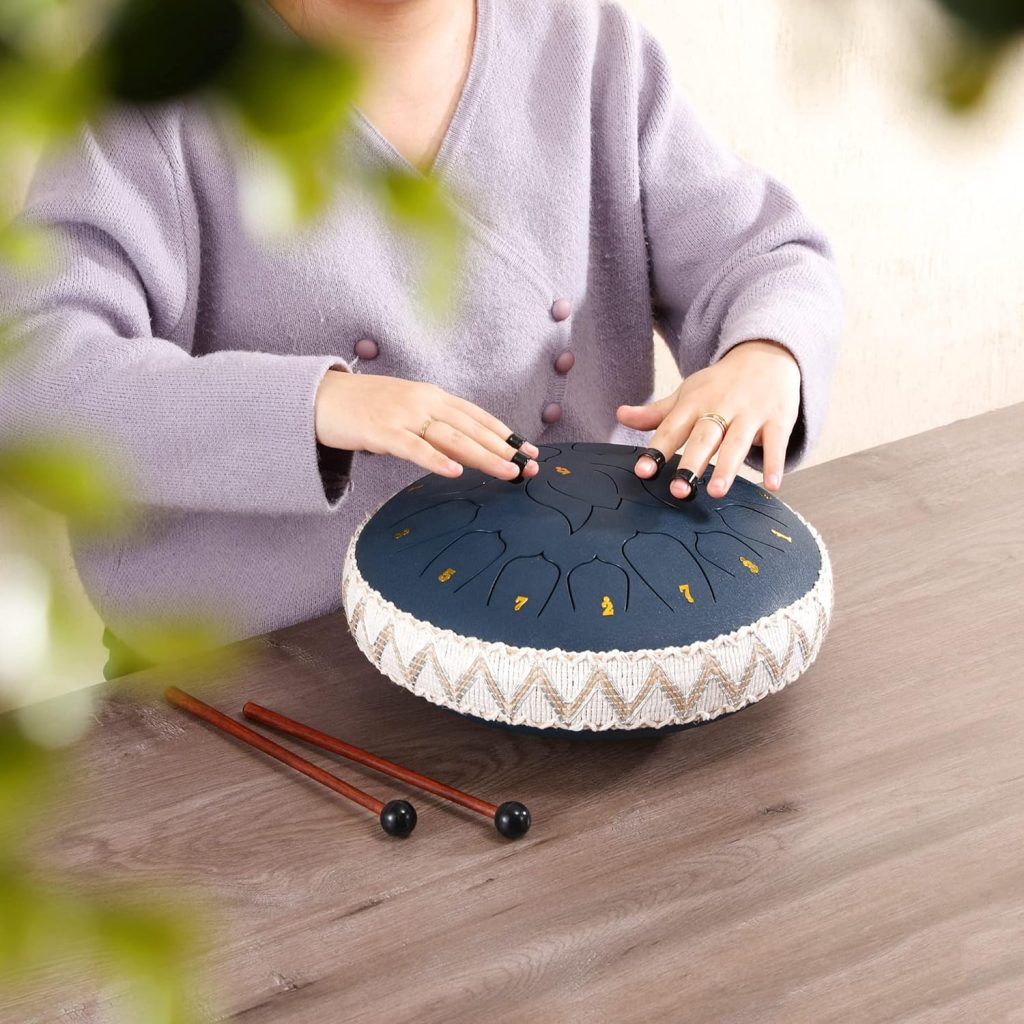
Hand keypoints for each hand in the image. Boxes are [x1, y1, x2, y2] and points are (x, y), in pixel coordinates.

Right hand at [315, 370, 540, 481]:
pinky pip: (414, 448)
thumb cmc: (364, 407)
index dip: (505, 433)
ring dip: (483, 456)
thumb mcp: (406, 409)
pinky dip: (436, 460)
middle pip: (471, 428)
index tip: (529, 449)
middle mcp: (423, 402)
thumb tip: (462, 447)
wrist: (320, 397)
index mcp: (432, 396)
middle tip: (529, 466)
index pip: (476, 416)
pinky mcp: (382, 431)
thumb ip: (433, 424)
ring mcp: (403, 416)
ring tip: (507, 471)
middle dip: (504, 449)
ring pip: (451, 438)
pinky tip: (455, 472)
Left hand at [616, 339, 800, 499]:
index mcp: (694, 404)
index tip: (643, 470)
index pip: (672, 429)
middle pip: (703, 438)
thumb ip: (656, 413)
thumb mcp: (687, 394)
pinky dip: (774, 464)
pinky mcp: (777, 420)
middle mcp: (720, 409)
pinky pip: (776, 443)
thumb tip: (620, 415)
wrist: (766, 356)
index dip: (656, 450)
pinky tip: (772, 485)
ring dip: (727, 467)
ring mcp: (750, 414)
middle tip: (679, 490)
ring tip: (716, 492)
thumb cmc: (720, 384)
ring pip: (737, 443)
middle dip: (691, 463)